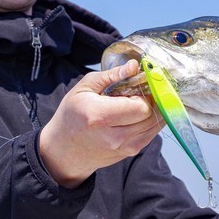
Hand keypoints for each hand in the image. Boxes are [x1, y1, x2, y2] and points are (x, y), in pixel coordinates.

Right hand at [39, 59, 163, 187]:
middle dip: (151, 101)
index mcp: (100, 116)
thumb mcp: (85, 87)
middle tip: (140, 92)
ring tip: (138, 102)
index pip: (141, 106)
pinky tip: (137, 114)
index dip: (144, 92)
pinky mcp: (129, 153)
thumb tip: (134, 66)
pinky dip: (149, 122)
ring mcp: (123, 148)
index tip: (138, 84)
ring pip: (154, 126)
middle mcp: (114, 137)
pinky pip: (151, 135)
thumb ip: (112, 75)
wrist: (63, 150)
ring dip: (153, 111)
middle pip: (151, 116)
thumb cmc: (72, 114)